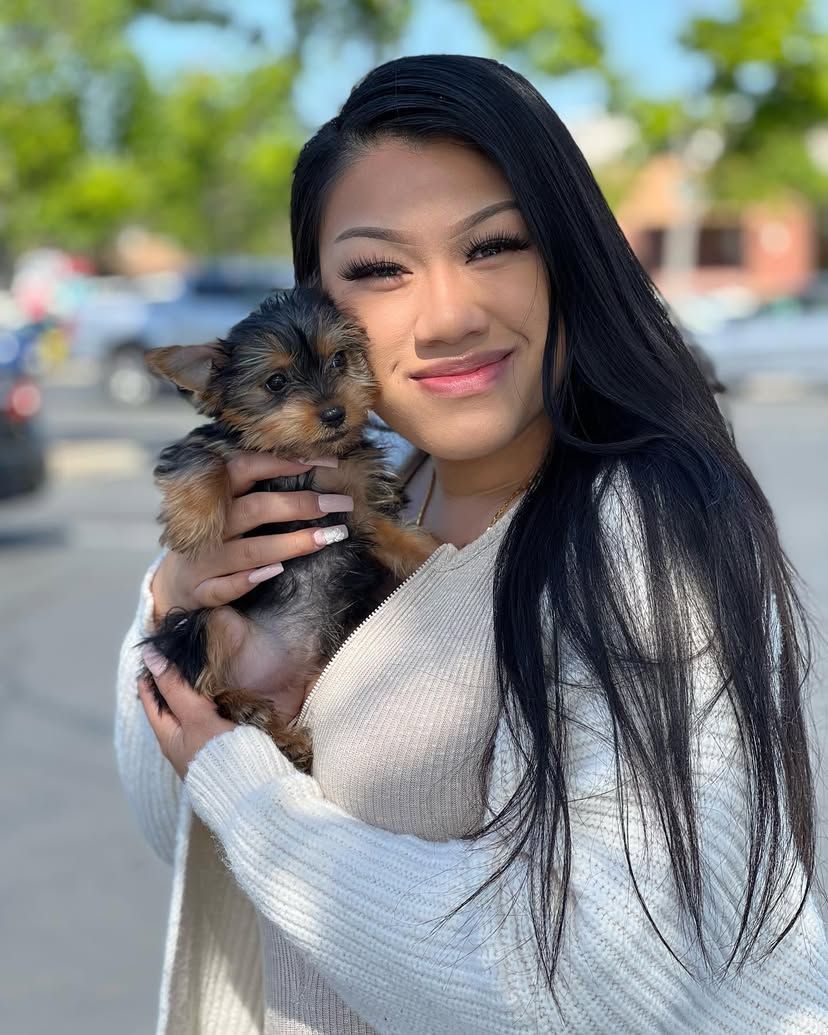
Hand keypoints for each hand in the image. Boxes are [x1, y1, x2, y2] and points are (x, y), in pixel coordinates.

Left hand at [138, 646, 235, 779]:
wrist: (253, 792)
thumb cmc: (219, 755)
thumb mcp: (195, 717)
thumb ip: (175, 688)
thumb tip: (151, 656)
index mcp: (167, 736)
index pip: (150, 698)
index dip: (150, 673)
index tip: (155, 648)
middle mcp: (181, 742)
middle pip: (170, 705)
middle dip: (173, 680)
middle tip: (181, 652)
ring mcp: (202, 746)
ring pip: (192, 711)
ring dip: (195, 690)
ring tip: (203, 665)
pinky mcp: (223, 747)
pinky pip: (211, 718)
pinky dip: (213, 701)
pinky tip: (224, 691)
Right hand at [151, 452, 349, 621]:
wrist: (174, 584)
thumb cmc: (216, 536)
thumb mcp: (227, 507)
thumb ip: (257, 488)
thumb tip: (313, 466)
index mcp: (215, 497)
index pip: (245, 467)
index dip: (282, 462)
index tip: (324, 462)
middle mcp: (207, 525)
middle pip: (254, 509)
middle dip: (299, 504)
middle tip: (339, 504)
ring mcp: (201, 560)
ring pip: (247, 550)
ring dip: (288, 544)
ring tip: (326, 538)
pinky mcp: (200, 591)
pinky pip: (224, 587)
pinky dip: (248, 580)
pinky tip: (277, 572)